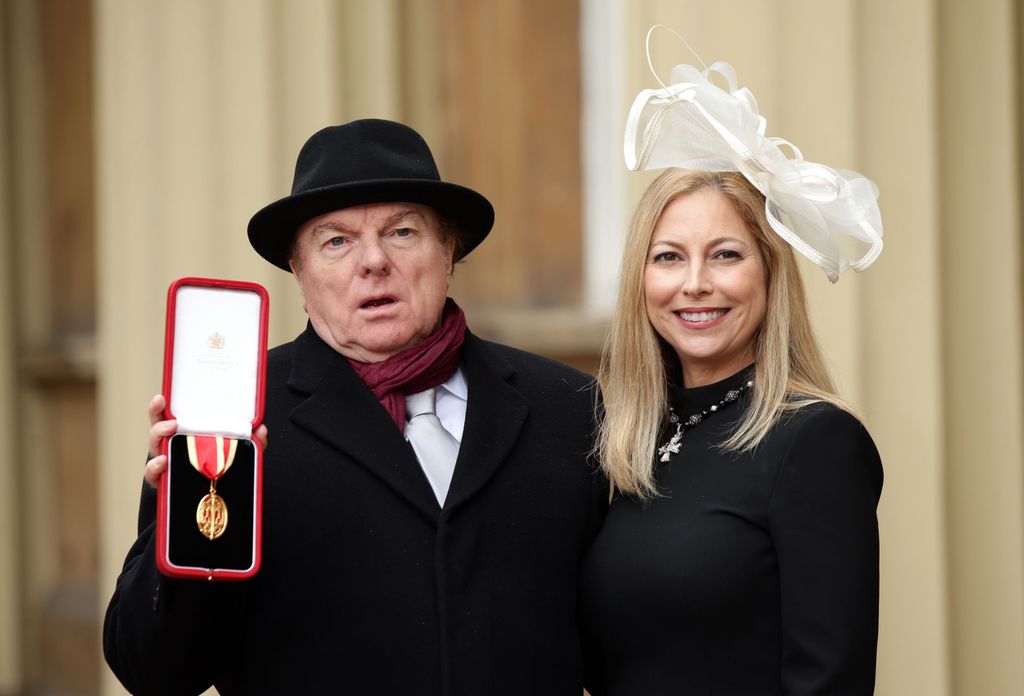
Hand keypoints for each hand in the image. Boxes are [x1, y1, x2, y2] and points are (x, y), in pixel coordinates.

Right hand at [143, 395, 268, 487]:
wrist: (211, 502)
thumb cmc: (218, 471)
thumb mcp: (235, 454)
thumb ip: (248, 443)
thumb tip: (260, 430)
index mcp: (185, 436)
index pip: (169, 417)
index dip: (161, 407)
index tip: (162, 398)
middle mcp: (171, 448)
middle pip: (157, 430)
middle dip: (158, 422)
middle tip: (172, 423)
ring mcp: (165, 466)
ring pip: (154, 450)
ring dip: (158, 440)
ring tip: (168, 437)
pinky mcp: (162, 484)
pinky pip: (153, 476)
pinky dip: (155, 468)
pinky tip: (163, 463)